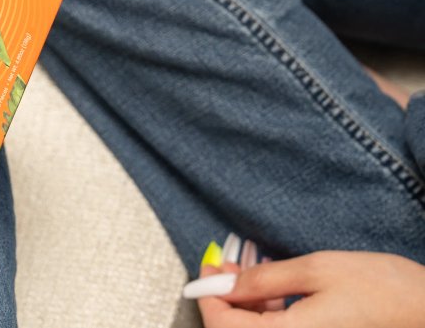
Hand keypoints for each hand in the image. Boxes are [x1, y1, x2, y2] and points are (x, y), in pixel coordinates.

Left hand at [198, 251, 424, 327]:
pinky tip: (274, 293)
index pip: (224, 327)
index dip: (208, 298)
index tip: (206, 271)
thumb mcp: (319, 270)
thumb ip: (264, 279)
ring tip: (249, 275)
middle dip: (226, 302)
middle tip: (225, 269)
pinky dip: (269, 318)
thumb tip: (222, 284)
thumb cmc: (386, 291)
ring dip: (247, 309)